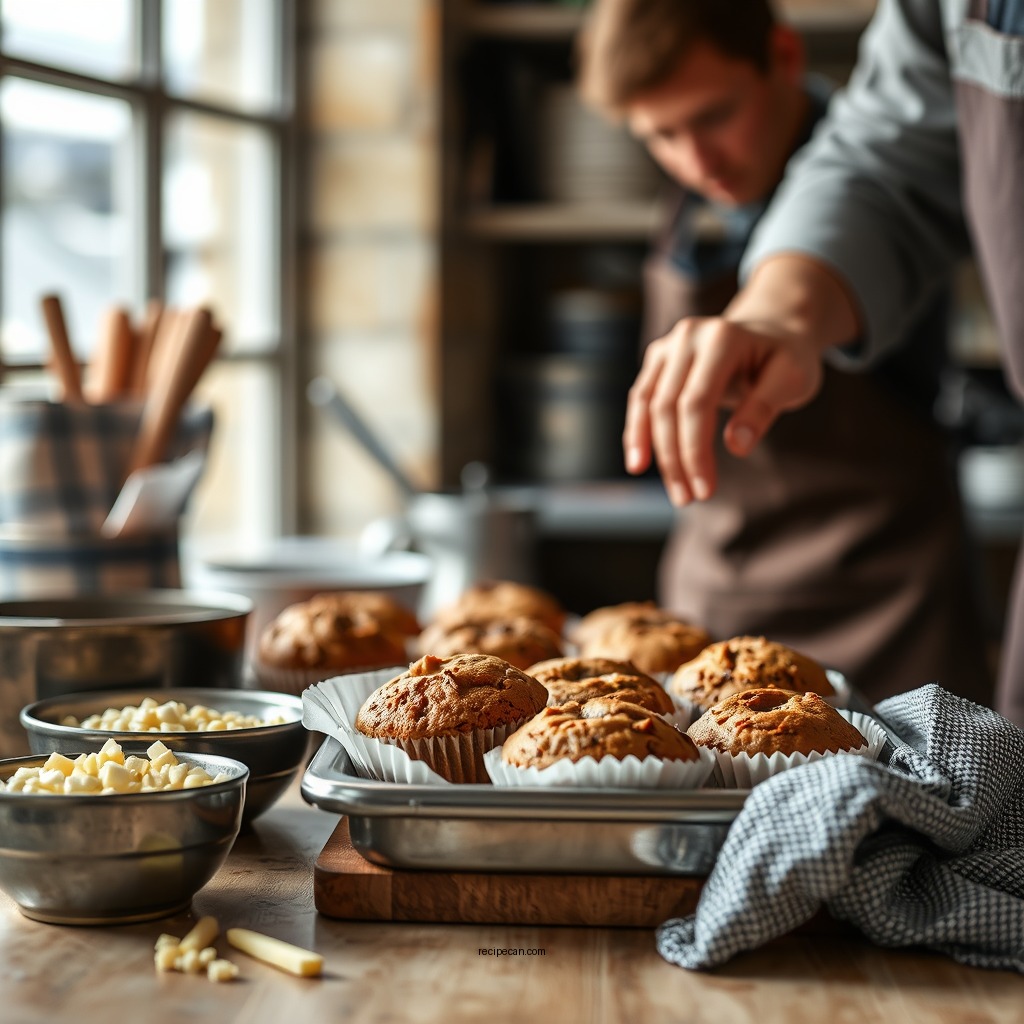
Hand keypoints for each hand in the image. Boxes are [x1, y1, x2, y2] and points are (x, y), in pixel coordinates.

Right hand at [623, 316, 823, 504]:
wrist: (772, 331)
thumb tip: (737, 446)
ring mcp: (668, 345)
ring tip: (670, 490)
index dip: (695, 450)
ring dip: (652, 451)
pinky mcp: (657, 358)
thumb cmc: (786, 360)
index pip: (697, 402)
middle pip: (667, 406)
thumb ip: (764, 408)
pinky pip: (640, 400)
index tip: (706, 490)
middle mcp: (688, 336)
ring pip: (646, 404)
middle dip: (675, 458)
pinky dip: (637, 432)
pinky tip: (639, 463)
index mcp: (722, 337)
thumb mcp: (792, 379)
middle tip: (689, 499)